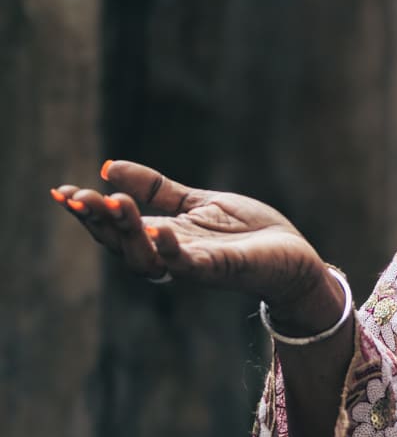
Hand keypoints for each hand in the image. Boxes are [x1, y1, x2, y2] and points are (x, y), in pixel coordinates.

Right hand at [50, 162, 338, 329]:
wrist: (294, 258)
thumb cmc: (247, 233)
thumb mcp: (194, 201)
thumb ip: (155, 188)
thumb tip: (108, 166)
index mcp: (161, 236)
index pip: (115, 227)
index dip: (88, 212)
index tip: (62, 192)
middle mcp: (171, 254)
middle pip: (122, 244)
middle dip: (99, 221)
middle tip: (80, 197)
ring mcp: (196, 264)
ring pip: (149, 258)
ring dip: (129, 233)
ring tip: (114, 204)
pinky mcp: (223, 270)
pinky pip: (193, 265)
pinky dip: (173, 251)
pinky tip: (159, 231)